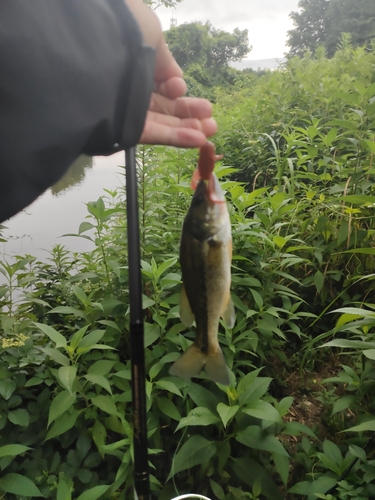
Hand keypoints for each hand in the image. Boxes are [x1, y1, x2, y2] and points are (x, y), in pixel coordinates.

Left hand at [124, 0, 216, 147]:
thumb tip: (176, 79)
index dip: (175, 87)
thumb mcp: (150, 33)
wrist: (92, 48)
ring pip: (162, 122)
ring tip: (211, 130)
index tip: (179, 87)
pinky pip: (153, 135)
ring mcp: (126, 110)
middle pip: (164, 105)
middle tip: (210, 118)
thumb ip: (166, 60)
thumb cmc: (121, 32)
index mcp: (133, 62)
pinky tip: (198, 139)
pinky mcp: (124, 129)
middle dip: (189, 112)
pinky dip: (176, 138)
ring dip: (188, 128)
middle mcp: (128, 87)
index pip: (160, 81)